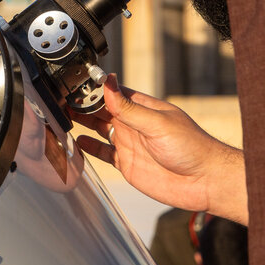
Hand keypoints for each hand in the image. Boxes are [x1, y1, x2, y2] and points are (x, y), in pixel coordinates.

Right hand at [75, 74, 247, 224]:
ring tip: (62, 116)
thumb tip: (110, 82)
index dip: (93, 89)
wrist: (204, 182)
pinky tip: (77, 141)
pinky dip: (89, 147)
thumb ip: (128, 108)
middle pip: (101, 110)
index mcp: (142, 108)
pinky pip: (103, 153)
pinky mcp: (127, 164)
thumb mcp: (156, 123)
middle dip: (82, 104)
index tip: (73, 83)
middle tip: (59, 99)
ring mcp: (129, 143)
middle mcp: (133, 123)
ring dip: (82, 123)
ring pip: (99, 129)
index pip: (113, 93)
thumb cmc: (191, 147)